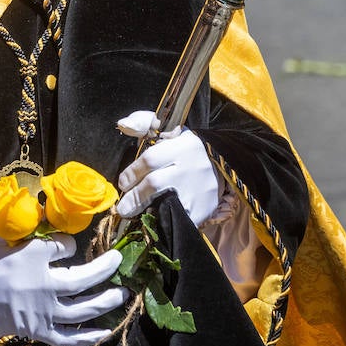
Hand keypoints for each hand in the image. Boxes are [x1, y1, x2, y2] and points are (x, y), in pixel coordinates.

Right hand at [0, 234, 126, 345]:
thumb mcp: (5, 239)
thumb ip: (33, 234)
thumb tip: (59, 227)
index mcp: (32, 257)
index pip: (65, 247)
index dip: (71, 245)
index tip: (70, 245)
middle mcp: (41, 285)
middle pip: (82, 279)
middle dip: (105, 269)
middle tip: (119, 261)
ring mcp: (41, 311)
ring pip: (82, 309)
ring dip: (106, 302)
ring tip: (123, 294)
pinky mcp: (37, 330)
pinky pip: (67, 338)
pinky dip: (88, 337)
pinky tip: (107, 331)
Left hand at [115, 110, 221, 226]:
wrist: (222, 166)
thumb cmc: (187, 150)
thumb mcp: (170, 131)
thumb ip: (144, 124)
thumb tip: (123, 125)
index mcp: (182, 145)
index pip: (150, 159)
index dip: (131, 173)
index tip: (124, 183)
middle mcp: (191, 167)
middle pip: (154, 184)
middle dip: (134, 197)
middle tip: (124, 208)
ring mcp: (199, 190)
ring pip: (165, 204)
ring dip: (147, 211)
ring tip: (137, 214)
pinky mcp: (204, 209)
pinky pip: (179, 219)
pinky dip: (166, 221)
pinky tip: (158, 220)